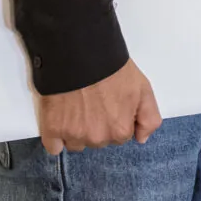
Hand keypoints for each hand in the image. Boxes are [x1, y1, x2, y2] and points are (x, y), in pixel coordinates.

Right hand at [33, 58, 161, 153]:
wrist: (80, 53)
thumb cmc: (111, 68)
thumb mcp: (143, 88)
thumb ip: (149, 118)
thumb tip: (141, 139)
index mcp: (120, 131)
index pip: (119, 136)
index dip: (115, 119)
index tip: (109, 104)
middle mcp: (97, 138)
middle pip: (97, 140)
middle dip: (96, 126)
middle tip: (92, 101)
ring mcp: (73, 135)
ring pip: (76, 143)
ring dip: (76, 131)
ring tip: (75, 106)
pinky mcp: (52, 130)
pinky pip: (54, 147)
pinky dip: (56, 137)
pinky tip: (60, 120)